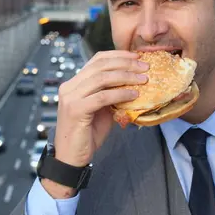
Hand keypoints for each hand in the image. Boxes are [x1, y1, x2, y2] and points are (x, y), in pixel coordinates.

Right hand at [53, 50, 147, 167]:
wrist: (71, 158)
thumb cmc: (87, 135)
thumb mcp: (102, 110)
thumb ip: (112, 96)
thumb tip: (134, 84)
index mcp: (74, 83)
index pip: (97, 60)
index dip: (118, 55)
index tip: (137, 57)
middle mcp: (70, 86)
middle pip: (100, 65)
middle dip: (125, 64)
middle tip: (145, 67)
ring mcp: (71, 97)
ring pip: (102, 78)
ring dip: (126, 77)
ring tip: (143, 80)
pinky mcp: (76, 109)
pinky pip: (102, 97)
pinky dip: (120, 94)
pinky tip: (134, 95)